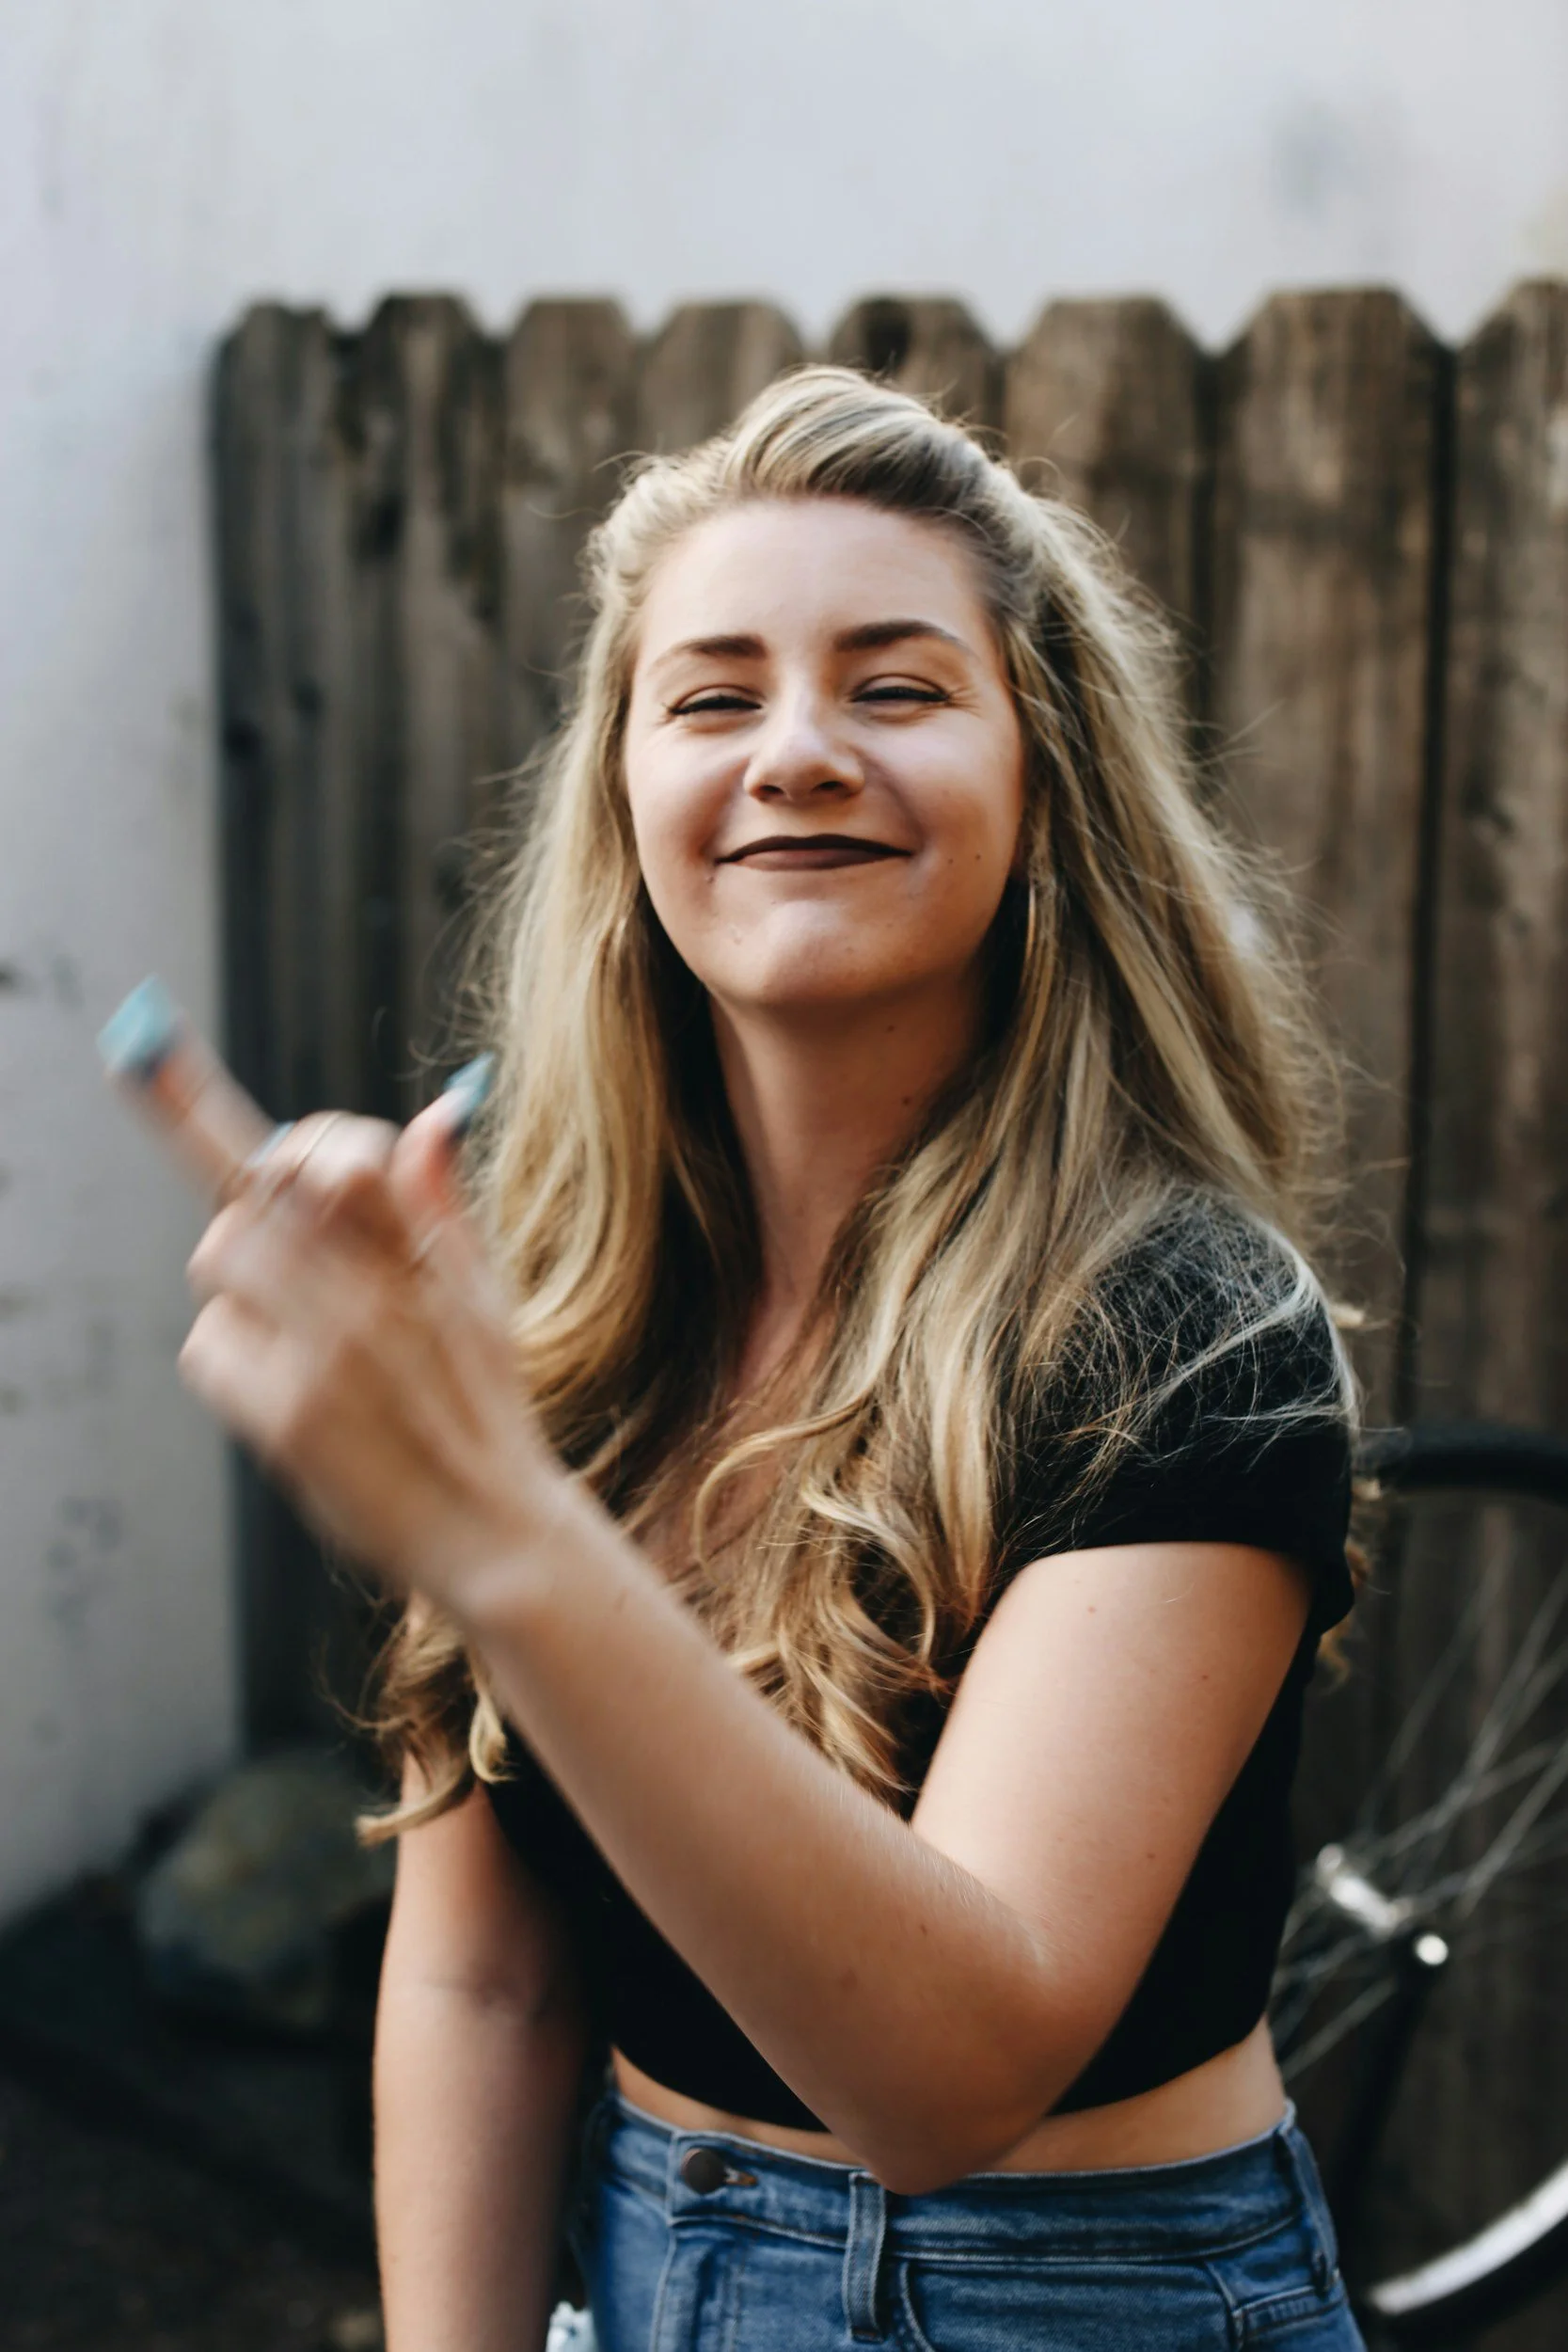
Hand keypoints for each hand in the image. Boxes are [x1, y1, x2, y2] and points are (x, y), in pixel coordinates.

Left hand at [178, 1099, 562, 1610]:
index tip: (145, 1056)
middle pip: (251, 1192)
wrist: (494, 1530)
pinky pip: (208, 1346)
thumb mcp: (484, 1296)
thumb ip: (442, 1207)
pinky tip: (283, 1388)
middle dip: (252, 1207)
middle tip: (283, 1250)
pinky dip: (230, 1359)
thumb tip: (430, 1118)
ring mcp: (329, 1356)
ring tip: (292, 1326)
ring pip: (219, 1257)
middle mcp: (375, 1294)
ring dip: (238, 1282)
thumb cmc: (483, 1406)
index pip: (331, 1152)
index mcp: (422, 1255)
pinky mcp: (290, 1419)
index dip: (217, 1102)